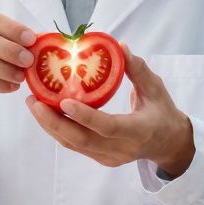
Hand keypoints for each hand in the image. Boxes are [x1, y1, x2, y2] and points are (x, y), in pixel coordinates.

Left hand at [26, 44, 194, 175]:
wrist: (170, 145)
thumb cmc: (163, 113)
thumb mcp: (156, 89)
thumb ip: (138, 69)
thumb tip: (120, 46)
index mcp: (138, 131)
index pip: (107, 126)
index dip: (85, 116)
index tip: (64, 101)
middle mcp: (120, 148)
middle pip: (81, 140)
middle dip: (53, 122)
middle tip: (34, 101)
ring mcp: (109, 157)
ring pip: (73, 144)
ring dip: (50, 126)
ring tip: (34, 104)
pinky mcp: (100, 158)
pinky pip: (75, 145)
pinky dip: (58, 130)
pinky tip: (46, 113)